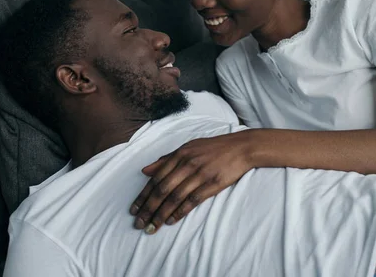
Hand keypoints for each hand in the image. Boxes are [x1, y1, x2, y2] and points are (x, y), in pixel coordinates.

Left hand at [129, 130, 254, 233]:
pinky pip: (192, 200)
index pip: (156, 178)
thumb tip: (145, 171)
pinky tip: (171, 221)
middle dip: (148, 208)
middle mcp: (187, 164)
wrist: (241, 148)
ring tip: (152, 226)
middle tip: (139, 223)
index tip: (134, 210)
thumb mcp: (188, 148)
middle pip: (162, 190)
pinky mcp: (212, 184)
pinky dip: (180, 212)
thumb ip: (166, 160)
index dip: (143, 195)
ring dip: (161, 214)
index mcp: (179, 154)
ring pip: (175, 197)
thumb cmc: (213, 148)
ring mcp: (200, 174)